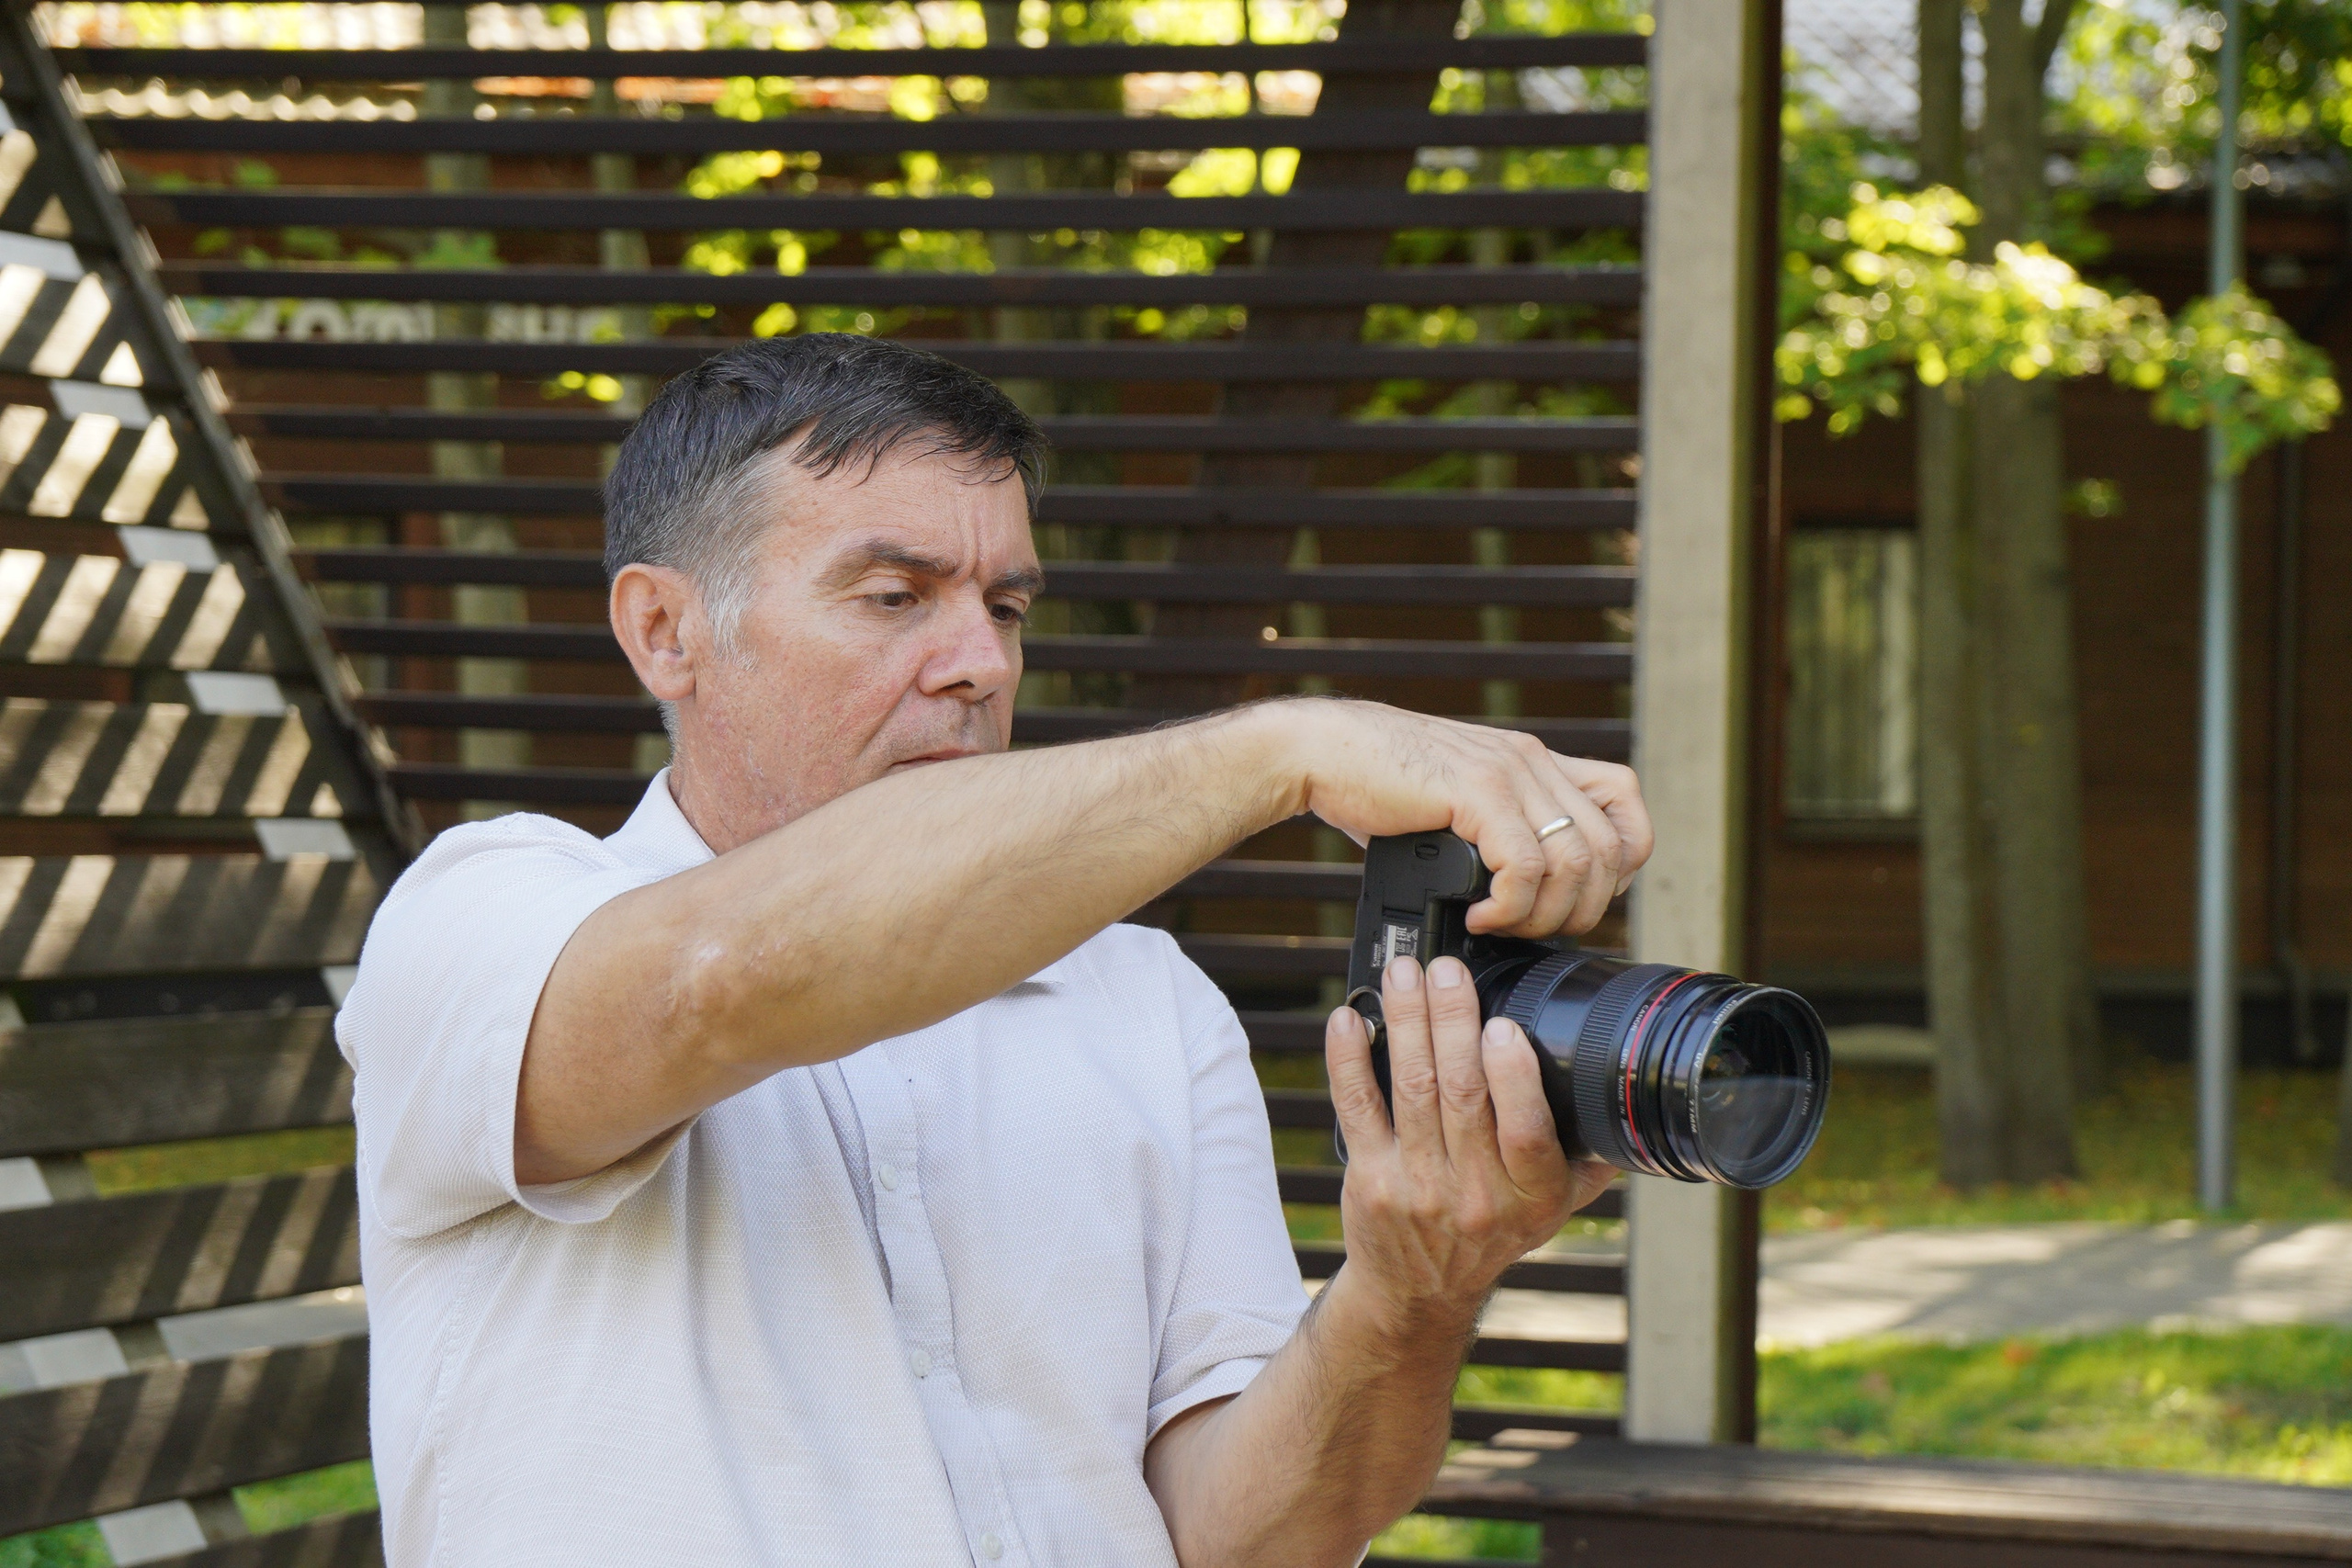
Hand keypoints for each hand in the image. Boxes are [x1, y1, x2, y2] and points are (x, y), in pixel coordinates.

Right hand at [1262, 699, 1652, 937]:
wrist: (1323, 752)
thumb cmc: (1379, 787)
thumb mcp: (1459, 804)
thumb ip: (1497, 833)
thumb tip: (1522, 896)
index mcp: (1535, 762)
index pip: (1625, 801)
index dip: (1619, 862)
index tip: (1575, 897)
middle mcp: (1532, 761)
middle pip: (1613, 845)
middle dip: (1585, 907)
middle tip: (1534, 930)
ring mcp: (1508, 772)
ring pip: (1577, 859)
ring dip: (1545, 914)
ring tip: (1503, 925)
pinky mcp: (1476, 790)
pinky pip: (1526, 863)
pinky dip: (1511, 906)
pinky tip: (1480, 916)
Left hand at [1324, 953, 1616, 1338]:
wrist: (1418, 1294)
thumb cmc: (1492, 1234)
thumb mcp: (1552, 1211)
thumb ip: (1586, 1160)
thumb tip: (1627, 1101)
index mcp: (1530, 1195)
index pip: (1526, 1132)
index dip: (1514, 1076)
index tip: (1504, 1024)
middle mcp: (1474, 1193)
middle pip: (1462, 1094)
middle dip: (1452, 1021)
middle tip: (1447, 970)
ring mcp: (1416, 1185)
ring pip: (1411, 1089)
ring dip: (1407, 1023)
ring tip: (1405, 974)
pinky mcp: (1368, 1178)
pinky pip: (1357, 1108)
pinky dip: (1349, 1059)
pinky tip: (1350, 1018)